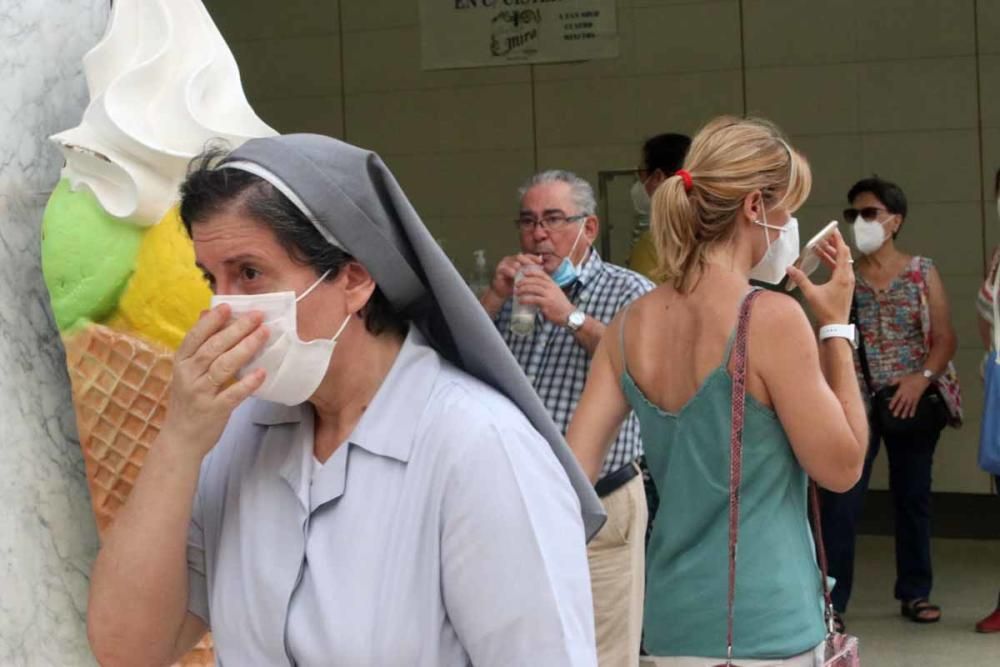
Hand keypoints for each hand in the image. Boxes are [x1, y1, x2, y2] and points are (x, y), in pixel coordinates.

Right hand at [160, 305, 269, 459]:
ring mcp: (201, 394)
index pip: (195, 337)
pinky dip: (248, 383)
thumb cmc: (188, 401)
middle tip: (257, 316)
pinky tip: (262, 373)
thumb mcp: (186, 372)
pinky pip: (233, 394)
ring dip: (245, 348)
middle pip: (213, 348)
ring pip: (223, 366)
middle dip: (236, 329)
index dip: (212, 321)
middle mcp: (188, 376)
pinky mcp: (214, 410)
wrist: (180, 440)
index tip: (229, 306)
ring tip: (264, 333)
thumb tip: (207, 313)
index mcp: (181, 363)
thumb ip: (197, 345)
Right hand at [484, 253, 542, 302]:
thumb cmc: (516, 284)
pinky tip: (515, 275)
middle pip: (520, 257)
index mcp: (517, 260)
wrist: (503, 292)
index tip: (541, 262)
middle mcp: (510, 259)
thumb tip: (544, 268)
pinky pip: (505, 269)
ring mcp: (504, 263)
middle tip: (533, 266)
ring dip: (519, 266)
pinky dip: (510, 271)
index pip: (527, 256)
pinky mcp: (499, 269)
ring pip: (513, 262)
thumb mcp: (525, 277)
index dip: (533, 258)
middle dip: (527, 261)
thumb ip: (532, 272)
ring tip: (525, 271)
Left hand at [514, 271, 574, 325]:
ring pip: (533, 288)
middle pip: (535, 281)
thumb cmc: (560, 305)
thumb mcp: (555, 293)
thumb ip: (546, 289)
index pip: (541, 274)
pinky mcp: (546, 303)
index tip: (523, 272)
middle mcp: (551, 287)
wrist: (568, 315)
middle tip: (516, 284)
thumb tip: (534, 287)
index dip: (531, 272)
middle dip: (524, 281)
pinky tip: (520, 301)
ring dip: (523, 290)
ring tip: (516, 292)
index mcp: (552, 284)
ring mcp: (549, 295)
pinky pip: (533, 299)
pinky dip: (525, 299)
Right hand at [786, 229, 854, 326]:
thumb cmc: (826, 311)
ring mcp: (848, 282)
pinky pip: (840, 269)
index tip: (833, 231)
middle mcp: (848, 277)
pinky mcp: (845, 286)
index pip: (842, 252)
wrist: (836, 326)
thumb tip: (790, 268)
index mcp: (843, 276)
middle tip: (824, 237)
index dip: (838, 240)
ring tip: (821, 248)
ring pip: (842, 262)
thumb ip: (800, 279)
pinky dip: (832, 262)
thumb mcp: (811, 294)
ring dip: (832, 254)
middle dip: (833, 245)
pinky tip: (824, 261)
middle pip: (843, 255)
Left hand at [888, 373, 931, 418]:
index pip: (896, 398)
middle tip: (895, 415)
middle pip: (901, 403)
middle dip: (898, 410)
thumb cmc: (912, 378)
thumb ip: (894, 381)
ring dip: (905, 412)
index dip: (893, 403)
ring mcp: (912, 397)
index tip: (890, 408)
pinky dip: (913, 410)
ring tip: (902, 417)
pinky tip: (911, 415)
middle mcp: (906, 395)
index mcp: (901, 390)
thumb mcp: (902, 378)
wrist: (922, 378)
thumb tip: (888, 384)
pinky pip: (915, 405)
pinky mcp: (917, 398)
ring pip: (908, 406)